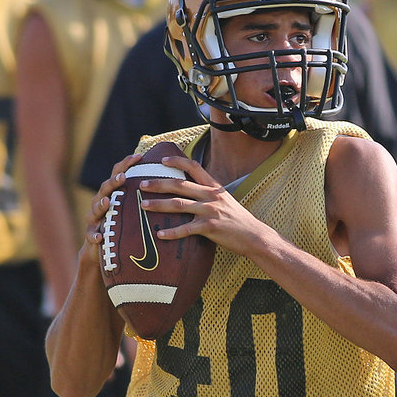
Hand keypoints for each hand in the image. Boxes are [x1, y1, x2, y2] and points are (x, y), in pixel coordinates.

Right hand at [81, 154, 143, 265]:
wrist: (102, 249)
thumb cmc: (121, 225)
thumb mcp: (132, 209)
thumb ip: (143, 196)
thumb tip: (169, 183)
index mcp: (113, 193)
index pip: (119, 174)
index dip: (127, 164)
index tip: (140, 156)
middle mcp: (101, 202)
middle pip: (105, 188)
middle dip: (113, 182)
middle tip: (123, 178)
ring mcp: (95, 218)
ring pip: (95, 209)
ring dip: (101, 205)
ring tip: (107, 203)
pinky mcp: (91, 235)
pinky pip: (91, 234)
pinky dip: (94, 235)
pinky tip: (99, 237)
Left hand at [136, 155, 267, 258]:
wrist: (254, 236)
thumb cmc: (238, 220)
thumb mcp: (225, 200)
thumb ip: (209, 194)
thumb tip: (192, 192)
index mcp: (214, 186)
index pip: (194, 166)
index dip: (177, 161)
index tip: (162, 160)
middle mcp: (210, 195)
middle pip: (179, 184)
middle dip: (158, 183)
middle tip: (142, 184)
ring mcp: (210, 211)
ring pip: (179, 204)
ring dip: (159, 204)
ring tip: (143, 205)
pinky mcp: (210, 228)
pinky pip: (186, 229)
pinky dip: (172, 232)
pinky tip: (160, 235)